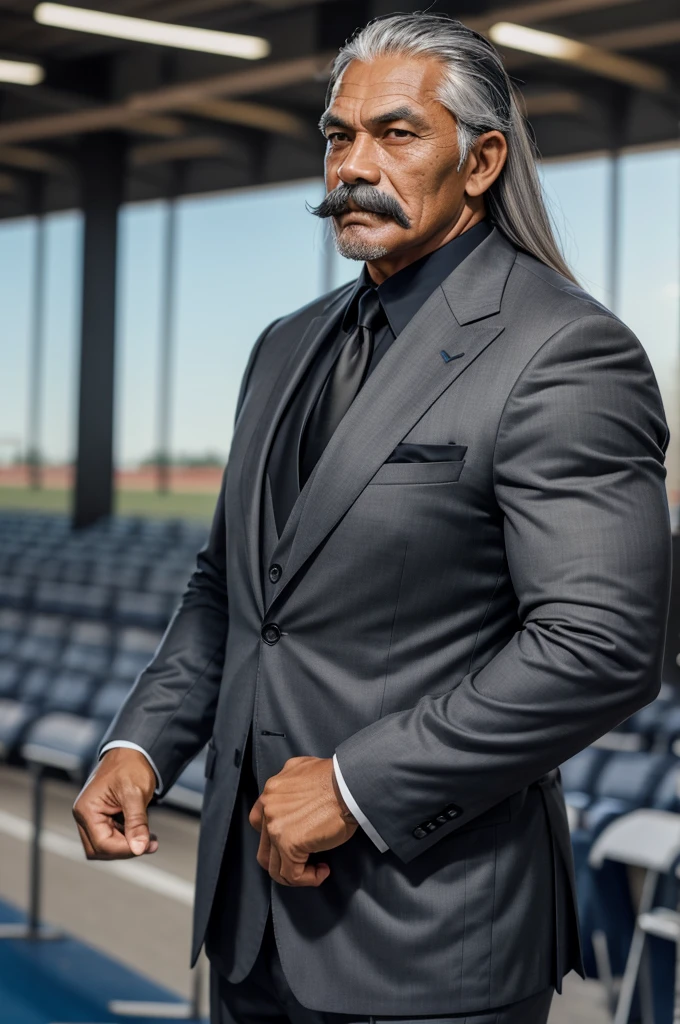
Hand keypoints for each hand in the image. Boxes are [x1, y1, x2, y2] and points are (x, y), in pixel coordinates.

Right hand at [72, 748, 158, 858]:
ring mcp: (91, 816)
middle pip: (100, 849)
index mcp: (87, 809)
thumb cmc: (131, 766)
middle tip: (150, 844)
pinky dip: (126, 838)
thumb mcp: (136, 794)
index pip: (102, 843)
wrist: (132, 750)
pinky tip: (143, 832)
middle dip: (125, 849)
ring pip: (105, 845)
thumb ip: (137, 823)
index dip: (125, 849)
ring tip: (150, 839)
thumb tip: (139, 848)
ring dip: (127, 845)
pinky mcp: (101, 816)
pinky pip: (110, 836)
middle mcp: (84, 815)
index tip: (147, 845)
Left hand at [248, 756, 357, 886]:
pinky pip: (292, 875)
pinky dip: (308, 879)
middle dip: (284, 859)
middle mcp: (268, 808)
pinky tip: (323, 871)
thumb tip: (296, 794)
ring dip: (296, 873)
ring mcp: (275, 827)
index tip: (297, 840)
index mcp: (271, 790)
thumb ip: (291, 781)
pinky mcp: (289, 844)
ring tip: (316, 869)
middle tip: (305, 859)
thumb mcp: (304, 768)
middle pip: (264, 848)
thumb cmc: (336, 777)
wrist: (350, 785)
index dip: (274, 837)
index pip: (258, 823)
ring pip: (274, 867)